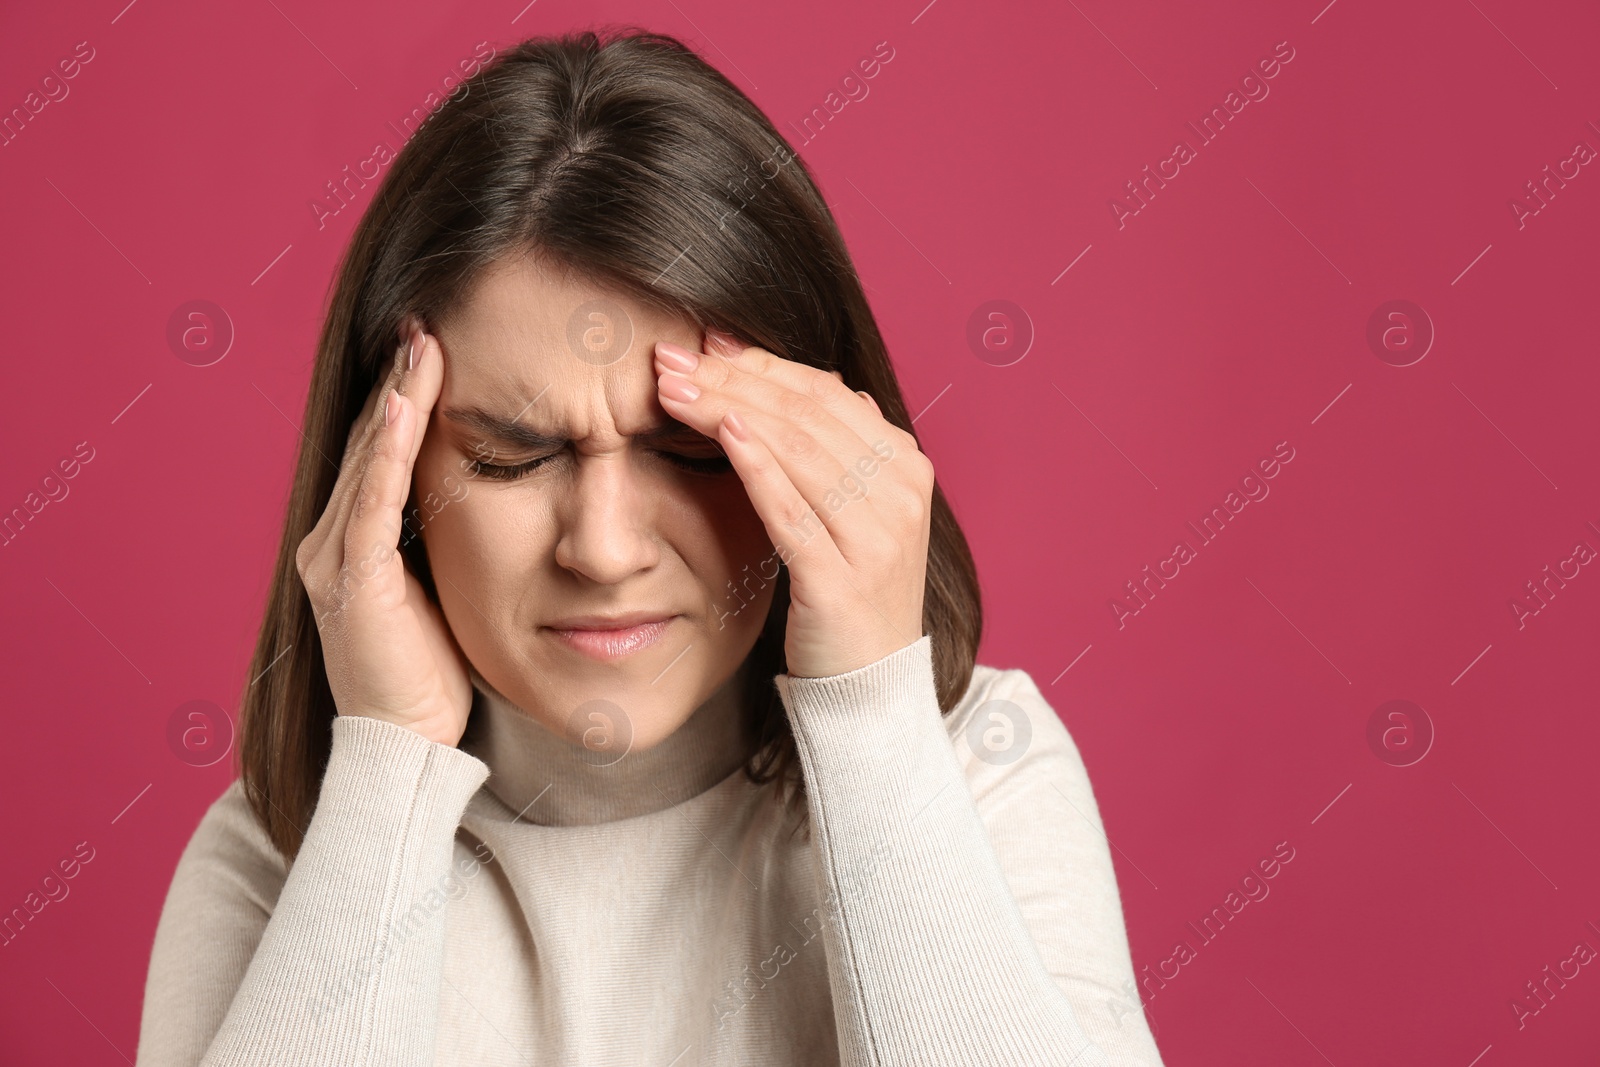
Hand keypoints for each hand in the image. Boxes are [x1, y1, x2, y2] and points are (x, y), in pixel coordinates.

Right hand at [295, 321, 473, 746]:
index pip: (384, 452)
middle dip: (401, 382)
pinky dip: (388, 453)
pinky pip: (372, 504)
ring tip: (422, 344)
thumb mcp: (445, 590)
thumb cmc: (432, 673)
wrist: (405, 744)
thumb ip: (450, 544)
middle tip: (428, 320)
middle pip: (372, 442)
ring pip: (369, 460)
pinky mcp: (351, 581)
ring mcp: (335, 558)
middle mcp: (334, 539)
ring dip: (397, 399)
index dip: (408, 397)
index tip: (438, 345)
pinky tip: (407, 409)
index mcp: (358, 540)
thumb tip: (495, 499)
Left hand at [653, 330, 933, 678]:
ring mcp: (876, 536)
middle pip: (805, 414)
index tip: (703, 345)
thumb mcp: (857, 514)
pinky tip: (722, 431)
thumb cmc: (852, 595)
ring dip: (726, 409)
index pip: (825, 394)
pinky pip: (791, 510)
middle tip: (670, 357)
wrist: (872, 687)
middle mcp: (899, 493)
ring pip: (794, 451)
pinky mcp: (841, 580)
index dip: (760, 364)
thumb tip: (821, 385)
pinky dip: (756, 465)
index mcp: (905, 466)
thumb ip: (842, 452)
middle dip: (731, 379)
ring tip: (673, 388)